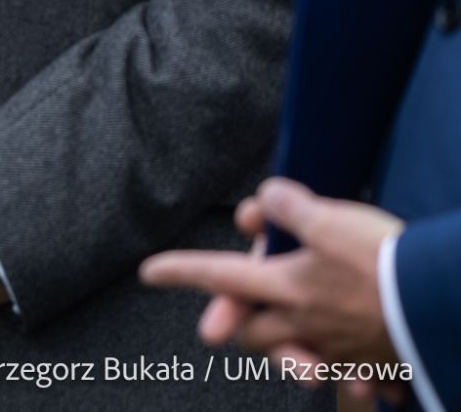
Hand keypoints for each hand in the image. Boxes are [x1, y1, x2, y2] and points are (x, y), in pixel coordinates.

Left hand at [140, 178, 400, 389]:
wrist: (444, 305)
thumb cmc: (386, 261)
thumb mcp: (330, 219)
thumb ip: (288, 208)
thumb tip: (263, 201)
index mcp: (286, 288)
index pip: (218, 276)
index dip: (180, 271)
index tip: (149, 273)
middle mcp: (304, 323)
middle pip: (253, 329)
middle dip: (237, 321)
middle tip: (230, 314)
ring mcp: (337, 349)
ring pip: (293, 354)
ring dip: (284, 349)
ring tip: (290, 344)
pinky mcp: (372, 364)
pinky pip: (346, 375)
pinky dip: (344, 375)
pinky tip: (356, 379)